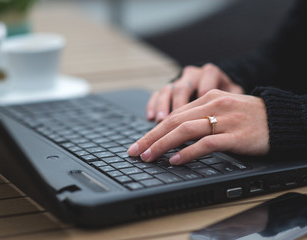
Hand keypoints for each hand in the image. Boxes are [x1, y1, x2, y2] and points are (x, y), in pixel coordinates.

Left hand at [128, 89, 268, 164]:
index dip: (153, 130)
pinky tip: (175, 160)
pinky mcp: (235, 136)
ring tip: (148, 156)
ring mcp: (225, 120)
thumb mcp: (222, 110)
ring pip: (185, 131)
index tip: (139, 143)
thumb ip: (199, 118)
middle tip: (135, 151)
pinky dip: (188, 153)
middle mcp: (214, 105)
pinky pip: (206, 144)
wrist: (281, 119)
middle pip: (174, 121)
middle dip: (151, 137)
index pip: (174, 114)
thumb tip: (173, 134)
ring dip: (163, 145)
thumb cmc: (249, 117)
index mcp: (208, 98)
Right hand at [147, 63, 243, 122]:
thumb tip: (232, 121)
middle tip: (169, 123)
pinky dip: (153, 105)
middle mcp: (194, 75)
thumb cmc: (233, 99)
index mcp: (212, 74)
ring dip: (162, 106)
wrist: (226, 92)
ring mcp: (180, 80)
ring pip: (168, 90)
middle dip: (174, 109)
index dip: (199, 101)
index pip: (205, 86)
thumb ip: (233, 105)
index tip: (197, 118)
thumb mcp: (237, 99)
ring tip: (159, 121)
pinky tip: (151, 117)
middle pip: (181, 89)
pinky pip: (158, 93)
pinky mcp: (171, 88)